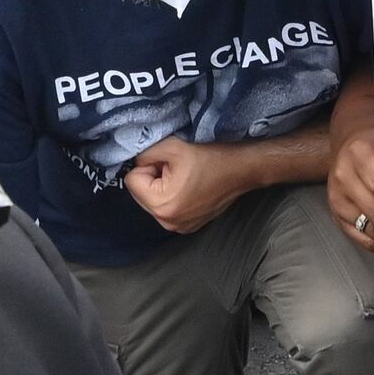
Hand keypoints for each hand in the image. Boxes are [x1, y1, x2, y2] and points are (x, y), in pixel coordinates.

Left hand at [121, 139, 258, 236]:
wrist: (241, 170)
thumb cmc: (210, 157)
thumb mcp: (172, 147)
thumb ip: (144, 154)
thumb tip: (134, 162)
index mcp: (162, 205)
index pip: (131, 180)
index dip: (148, 166)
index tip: (168, 163)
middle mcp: (168, 222)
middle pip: (139, 194)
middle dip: (153, 179)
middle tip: (176, 169)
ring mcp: (179, 228)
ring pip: (152, 201)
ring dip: (162, 188)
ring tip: (184, 178)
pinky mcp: (187, 227)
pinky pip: (166, 209)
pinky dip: (172, 197)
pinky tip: (190, 187)